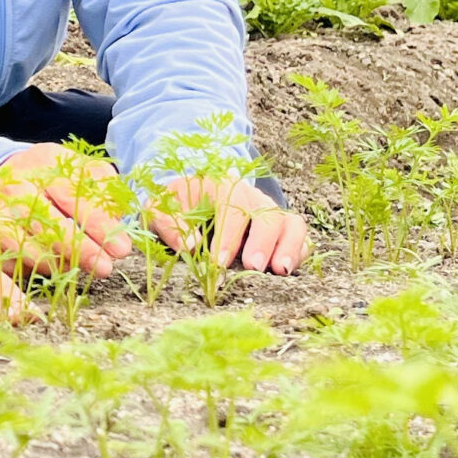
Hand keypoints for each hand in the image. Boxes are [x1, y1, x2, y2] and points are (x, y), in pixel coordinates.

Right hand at [0, 144, 135, 278]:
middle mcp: (17, 183)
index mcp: (45, 162)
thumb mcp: (85, 170)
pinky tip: (58, 270)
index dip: (99, 224)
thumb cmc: (60, 176)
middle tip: (105, 268)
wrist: (13, 173)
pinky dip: (33, 266)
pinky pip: (9, 255)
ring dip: (57, 262)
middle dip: (79, 249)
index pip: (73, 196)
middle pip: (46, 221)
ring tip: (82, 271)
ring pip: (26, 242)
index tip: (121, 248)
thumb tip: (117, 222)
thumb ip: (105, 190)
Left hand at [147, 175, 309, 275]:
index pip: (232, 207)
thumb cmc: (175, 205)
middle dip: (263, 241)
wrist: (189, 196)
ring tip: (281, 271)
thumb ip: (169, 225)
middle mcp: (251, 196)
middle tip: (253, 267)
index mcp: (221, 185)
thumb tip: (189, 246)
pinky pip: (298, 236)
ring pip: (291, 223)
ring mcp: (269, 211)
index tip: (219, 263)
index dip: (228, 235)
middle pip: (268, 214)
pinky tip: (287, 270)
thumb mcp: (160, 209)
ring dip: (289, 247)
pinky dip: (298, 252)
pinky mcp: (279, 227)